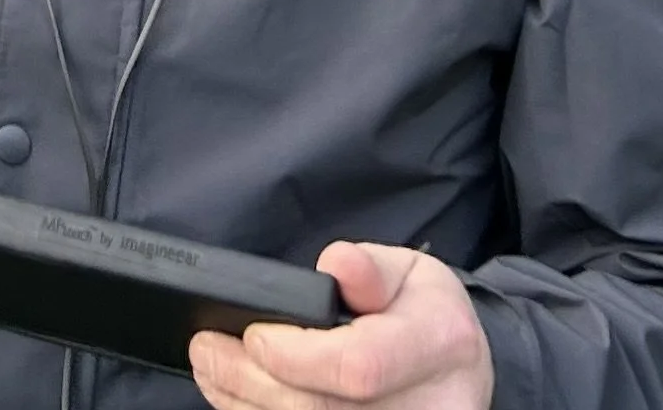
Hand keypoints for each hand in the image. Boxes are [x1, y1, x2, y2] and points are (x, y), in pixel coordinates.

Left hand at [190, 242, 493, 409]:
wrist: (458, 375)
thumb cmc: (425, 316)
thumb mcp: (409, 271)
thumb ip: (369, 267)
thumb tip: (335, 266)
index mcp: (441, 343)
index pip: (358, 366)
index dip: (295, 357)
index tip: (253, 334)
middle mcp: (433, 408)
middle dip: (251, 383)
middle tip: (204, 350)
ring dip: (247, 407)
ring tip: (211, 372)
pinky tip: (239, 399)